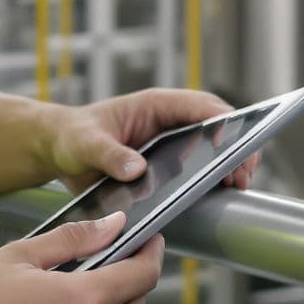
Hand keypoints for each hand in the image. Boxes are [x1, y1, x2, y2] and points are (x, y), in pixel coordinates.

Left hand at [42, 88, 260, 190]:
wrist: (60, 152)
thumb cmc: (72, 135)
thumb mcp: (85, 143)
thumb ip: (109, 154)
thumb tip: (137, 169)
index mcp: (155, 105)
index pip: (198, 105)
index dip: (220, 120)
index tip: (228, 141)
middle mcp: (169, 123)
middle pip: (216, 128)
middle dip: (235, 147)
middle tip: (244, 173)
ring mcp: (171, 146)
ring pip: (212, 151)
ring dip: (228, 166)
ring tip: (238, 186)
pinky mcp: (167, 169)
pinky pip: (196, 173)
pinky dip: (211, 183)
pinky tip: (219, 197)